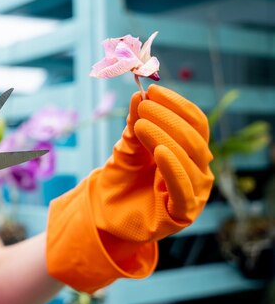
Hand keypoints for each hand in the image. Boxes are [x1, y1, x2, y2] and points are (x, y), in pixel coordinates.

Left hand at [46, 85, 212, 292]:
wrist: (105, 214)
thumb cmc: (121, 179)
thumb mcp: (128, 147)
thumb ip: (136, 124)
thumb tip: (139, 95)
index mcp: (190, 151)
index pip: (195, 122)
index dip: (176, 104)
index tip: (153, 90)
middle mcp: (198, 170)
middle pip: (193, 138)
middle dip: (167, 118)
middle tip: (145, 106)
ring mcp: (194, 192)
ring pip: (189, 158)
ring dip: (165, 137)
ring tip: (141, 125)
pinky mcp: (183, 213)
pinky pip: (183, 188)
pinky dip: (173, 167)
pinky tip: (159, 151)